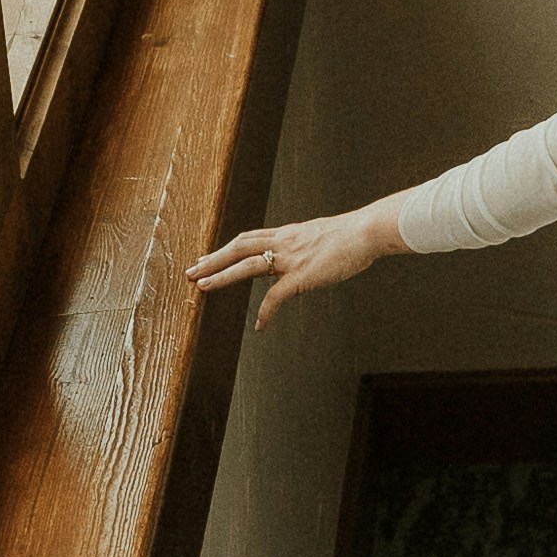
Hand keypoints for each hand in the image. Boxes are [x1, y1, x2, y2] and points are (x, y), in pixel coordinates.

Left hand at [191, 201, 399, 321]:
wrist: (365, 231)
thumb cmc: (351, 235)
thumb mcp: (320, 235)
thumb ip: (305, 244)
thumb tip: (302, 253)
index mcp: (286, 234)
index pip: (247, 239)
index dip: (225, 249)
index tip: (206, 257)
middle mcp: (283, 242)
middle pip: (238, 248)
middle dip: (212, 260)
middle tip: (191, 271)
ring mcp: (291, 258)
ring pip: (247, 265)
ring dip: (222, 276)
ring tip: (202, 286)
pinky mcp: (302, 275)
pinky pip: (276, 296)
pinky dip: (266, 311)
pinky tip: (259, 325)